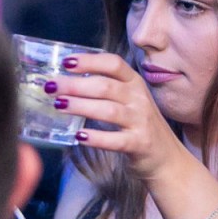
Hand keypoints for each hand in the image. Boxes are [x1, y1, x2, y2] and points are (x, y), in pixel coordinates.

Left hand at [48, 52, 186, 180]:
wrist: (166, 157)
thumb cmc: (137, 124)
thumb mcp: (127, 100)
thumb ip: (104, 89)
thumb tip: (63, 82)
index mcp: (134, 83)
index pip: (113, 64)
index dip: (89, 61)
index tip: (65, 63)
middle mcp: (139, 98)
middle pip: (106, 86)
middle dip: (75, 85)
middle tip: (51, 86)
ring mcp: (141, 121)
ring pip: (109, 110)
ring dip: (81, 106)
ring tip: (59, 105)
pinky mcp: (140, 144)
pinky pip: (116, 140)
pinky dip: (97, 137)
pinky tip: (79, 136)